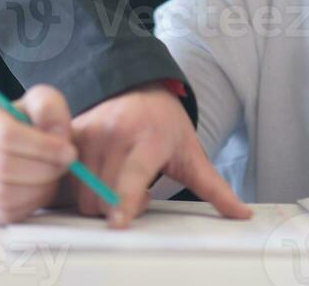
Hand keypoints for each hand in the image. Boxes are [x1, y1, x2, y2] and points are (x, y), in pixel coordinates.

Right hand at [0, 84, 77, 224]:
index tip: (67, 150)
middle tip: (65, 165)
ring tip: (53, 176)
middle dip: (43, 168)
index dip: (41, 146)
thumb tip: (50, 130)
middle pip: (4, 166)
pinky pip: (4, 214)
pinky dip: (30, 204)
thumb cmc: (38, 125)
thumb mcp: (46, 102)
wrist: (35, 150)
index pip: (5, 135)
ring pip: (3, 194)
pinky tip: (41, 189)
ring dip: (38, 188)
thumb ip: (48, 106)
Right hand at [68, 80, 252, 228]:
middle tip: (134, 192)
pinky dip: (76, 183)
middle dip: (116, 207)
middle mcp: (117, 132)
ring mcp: (93, 129)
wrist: (142, 86)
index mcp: (150, 138)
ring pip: (82, 189)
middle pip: (103, 195)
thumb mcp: (192, 153)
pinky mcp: (75, 130)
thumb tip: (242, 214)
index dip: (125, 200)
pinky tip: (95, 172)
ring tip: (118, 180)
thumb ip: (214, 188)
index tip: (119, 221)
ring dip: (97, 198)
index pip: (133, 175)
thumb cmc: (166, 123)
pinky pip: (66, 172)